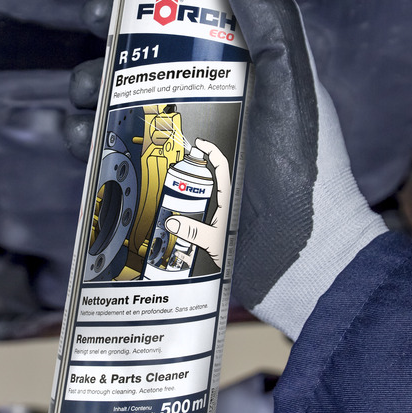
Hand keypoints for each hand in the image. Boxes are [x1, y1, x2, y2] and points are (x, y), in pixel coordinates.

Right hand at [65, 0, 386, 339]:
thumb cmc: (304, 167)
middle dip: (114, 21)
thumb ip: (270, 16)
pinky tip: (78, 132)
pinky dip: (84, 130)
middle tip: (97, 17)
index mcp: (244, 57)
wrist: (296, 257)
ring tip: (84, 87)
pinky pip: (109, 141)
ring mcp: (178, 129)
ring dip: (90, 75)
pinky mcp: (155, 172)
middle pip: (149, 39)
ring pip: (118, 87)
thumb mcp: (291, 83)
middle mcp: (206, 86)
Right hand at [163, 138, 228, 268]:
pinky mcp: (213, 220)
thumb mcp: (210, 240)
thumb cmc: (235, 253)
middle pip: (209, 176)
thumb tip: (172, 220)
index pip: (221, 167)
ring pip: (203, 191)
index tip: (199, 143)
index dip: (211, 151)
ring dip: (188, 189)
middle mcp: (225, 202)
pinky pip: (198, 206)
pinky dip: (186, 206)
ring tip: (174, 190)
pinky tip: (177, 210)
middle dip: (193, 171)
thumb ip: (191, 231)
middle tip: (179, 168)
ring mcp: (219, 210)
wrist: (239, 269)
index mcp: (228, 199)